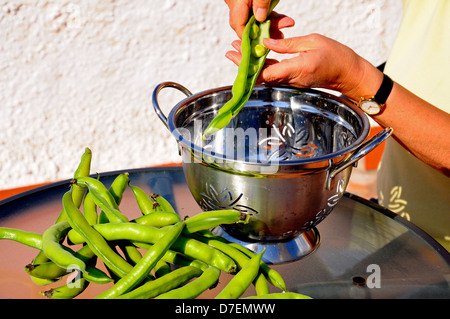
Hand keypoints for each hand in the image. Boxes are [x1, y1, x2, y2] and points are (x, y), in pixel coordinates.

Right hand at [224, 0, 293, 37]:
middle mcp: (237, 0)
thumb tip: (260, 18)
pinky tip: (283, 19)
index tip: (261, 47)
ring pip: (255, 16)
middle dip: (264, 31)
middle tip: (280, 36)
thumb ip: (261, 1)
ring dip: (270, 23)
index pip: (238, 25)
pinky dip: (270, 14)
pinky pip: (259, 8)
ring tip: (286, 27)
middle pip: (248, 23)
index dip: (249, 38)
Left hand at [226, 33, 381, 100]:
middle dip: (244, 64)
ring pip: (266, 76)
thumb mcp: (312, 42)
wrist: (348, 74)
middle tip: (231, 50)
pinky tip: (255, 56)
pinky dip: (263, 66)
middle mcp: (292, 79)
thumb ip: (287, 44)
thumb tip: (266, 43)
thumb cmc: (336, 56)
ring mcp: (292, 82)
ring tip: (238, 50)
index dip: (249, 65)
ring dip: (251, 64)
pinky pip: (274, 75)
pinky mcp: (293, 81)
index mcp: (298, 69)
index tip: (236, 53)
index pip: (267, 72)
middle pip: (262, 76)